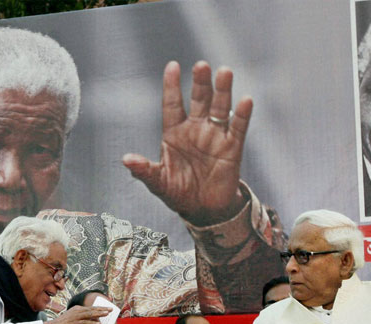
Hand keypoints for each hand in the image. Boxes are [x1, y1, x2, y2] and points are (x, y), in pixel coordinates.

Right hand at [43, 305, 111, 323]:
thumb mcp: (73, 319)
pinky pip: (86, 323)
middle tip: (110, 309)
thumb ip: (82, 319)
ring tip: (107, 314)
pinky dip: (93, 323)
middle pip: (92, 309)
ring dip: (99, 314)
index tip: (106, 308)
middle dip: (102, 309)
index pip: (90, 308)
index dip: (99, 308)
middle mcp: (77, 311)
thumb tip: (91, 323)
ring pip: (90, 314)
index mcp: (77, 309)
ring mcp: (76, 317)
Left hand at [123, 60, 252, 225]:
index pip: (172, 104)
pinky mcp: (233, 147)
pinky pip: (238, 128)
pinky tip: (245, 100)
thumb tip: (126, 160)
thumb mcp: (158, 183)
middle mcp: (195, 129)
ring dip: (223, 91)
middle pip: (198, 100)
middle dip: (200, 83)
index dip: (172, 86)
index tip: (172, 66)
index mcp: (174, 133)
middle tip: (201, 66)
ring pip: (219, 108)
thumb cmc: (178, 193)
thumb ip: (144, 171)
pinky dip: (242, 115)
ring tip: (225, 72)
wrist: (203, 210)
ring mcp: (215, 136)